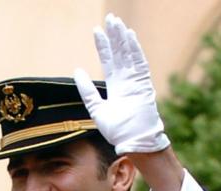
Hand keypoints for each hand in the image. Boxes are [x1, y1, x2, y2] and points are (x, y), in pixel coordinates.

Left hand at [74, 13, 169, 154]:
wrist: (134, 141)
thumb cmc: (117, 131)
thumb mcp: (96, 109)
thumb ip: (87, 91)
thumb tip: (76, 71)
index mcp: (115, 86)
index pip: (108, 61)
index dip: (103, 46)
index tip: (96, 31)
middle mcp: (126, 80)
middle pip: (119, 53)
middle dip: (114, 36)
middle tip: (109, 19)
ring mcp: (136, 80)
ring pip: (128, 54)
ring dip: (122, 38)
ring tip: (116, 23)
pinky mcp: (144, 83)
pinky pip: (139, 62)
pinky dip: (135, 49)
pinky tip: (129, 36)